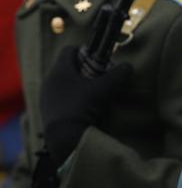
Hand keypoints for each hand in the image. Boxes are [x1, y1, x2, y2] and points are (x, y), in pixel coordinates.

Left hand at [40, 46, 132, 165]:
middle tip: (97, 77)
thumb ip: (118, 74)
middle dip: (83, 69)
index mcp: (59, 70)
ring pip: (63, 82)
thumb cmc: (83, 106)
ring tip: (91, 93)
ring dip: (77, 84)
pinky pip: (59, 97)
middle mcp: (49, 80)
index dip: (84, 51)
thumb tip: (129, 66)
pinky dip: (71, 97)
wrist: (65, 138)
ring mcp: (46, 96)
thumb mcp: (105, 88)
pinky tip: (82, 107)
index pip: (69, 50)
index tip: (96, 59)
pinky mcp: (46, 111)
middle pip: (67, 66)